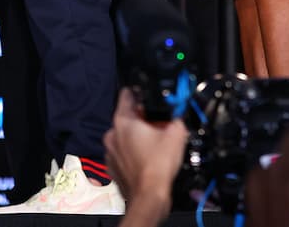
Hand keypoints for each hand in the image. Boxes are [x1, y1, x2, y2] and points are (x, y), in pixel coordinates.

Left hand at [104, 88, 187, 207]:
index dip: (140, 92)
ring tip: (155, 145)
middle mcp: (112, 134)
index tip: (147, 94)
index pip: (126, 94)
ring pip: (125, 136)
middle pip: (128, 117)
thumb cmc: (158, 167)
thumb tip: (178, 113)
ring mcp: (110, 151)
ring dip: (138, 137)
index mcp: (123, 121)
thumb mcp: (176, 134)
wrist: (149, 196)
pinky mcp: (112, 166)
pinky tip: (147, 159)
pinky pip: (123, 153)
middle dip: (144, 119)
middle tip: (159, 126)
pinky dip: (133, 153)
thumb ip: (176, 117)